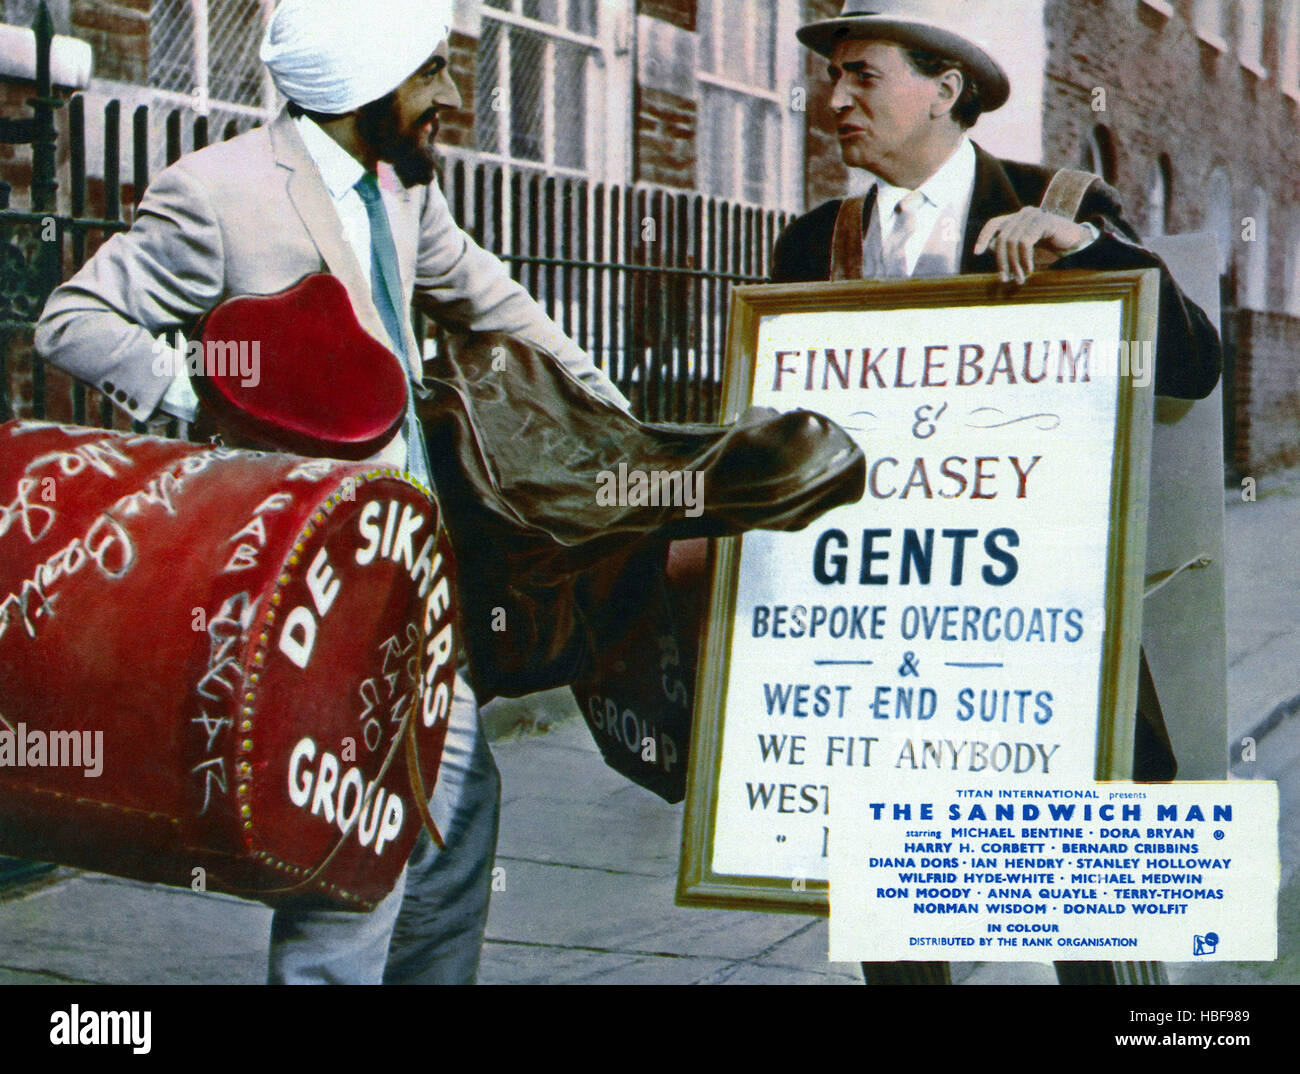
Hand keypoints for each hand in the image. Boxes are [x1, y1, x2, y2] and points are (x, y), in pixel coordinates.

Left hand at [973, 208, 1090, 284]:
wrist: (1077, 244)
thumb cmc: (1051, 249)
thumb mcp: (1026, 251)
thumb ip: (1009, 248)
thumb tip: (990, 249)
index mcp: (1017, 218)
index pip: (994, 224)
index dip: (984, 237)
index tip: (977, 253)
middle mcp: (1023, 214)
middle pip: (1002, 238)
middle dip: (1002, 262)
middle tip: (1005, 279)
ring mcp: (1033, 215)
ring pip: (1012, 242)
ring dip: (1015, 264)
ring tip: (1021, 279)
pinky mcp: (1042, 221)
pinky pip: (1025, 243)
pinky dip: (1025, 259)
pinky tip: (1031, 270)